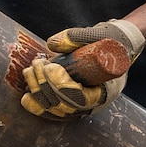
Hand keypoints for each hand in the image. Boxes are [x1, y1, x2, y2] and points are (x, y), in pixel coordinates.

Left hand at [21, 19, 145, 120]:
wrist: (118, 47)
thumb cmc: (112, 40)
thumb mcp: (98, 34)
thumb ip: (75, 37)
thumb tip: (51, 44)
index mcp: (107, 89)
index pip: (80, 98)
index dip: (61, 86)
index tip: (49, 67)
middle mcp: (95, 102)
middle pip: (64, 106)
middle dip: (44, 86)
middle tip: (35, 66)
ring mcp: (84, 105)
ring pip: (57, 110)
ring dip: (39, 94)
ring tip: (29, 73)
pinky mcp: (73, 103)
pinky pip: (54, 112)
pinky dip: (39, 106)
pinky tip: (26, 97)